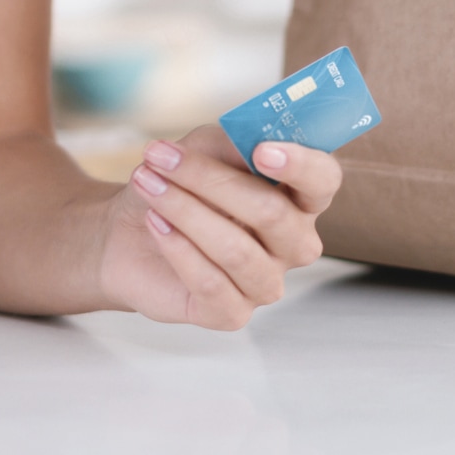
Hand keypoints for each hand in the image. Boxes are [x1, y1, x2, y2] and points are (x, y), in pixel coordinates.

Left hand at [97, 124, 339, 329]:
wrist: (131, 230)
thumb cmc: (180, 183)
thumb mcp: (203, 147)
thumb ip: (232, 142)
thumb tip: (251, 140)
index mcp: (297, 196)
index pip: (323, 180)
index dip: (301, 165)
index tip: (261, 150)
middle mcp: (291, 244)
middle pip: (272, 214)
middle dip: (210, 180)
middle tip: (161, 157)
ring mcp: (265, 282)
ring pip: (237, 250)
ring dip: (184, 210)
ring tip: (148, 183)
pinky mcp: (232, 313)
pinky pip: (212, 284)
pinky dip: (177, 247)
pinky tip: (156, 222)